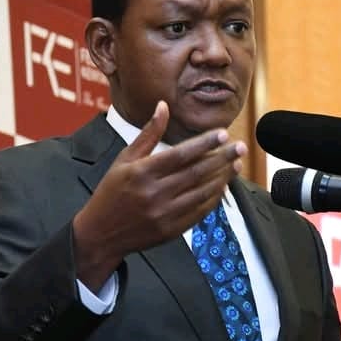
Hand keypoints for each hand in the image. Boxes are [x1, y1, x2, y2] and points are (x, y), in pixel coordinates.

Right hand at [73, 101, 246, 290]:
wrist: (100, 234)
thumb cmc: (111, 192)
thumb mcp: (124, 159)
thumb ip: (148, 134)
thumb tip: (163, 106)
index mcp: (142, 173)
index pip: (180, 154)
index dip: (204, 143)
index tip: (223, 134)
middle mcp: (154, 193)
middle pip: (196, 172)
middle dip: (222, 158)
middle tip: (239, 147)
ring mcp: (164, 214)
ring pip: (202, 192)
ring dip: (222, 177)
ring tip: (236, 164)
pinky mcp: (171, 230)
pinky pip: (199, 212)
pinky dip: (214, 198)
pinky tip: (223, 186)